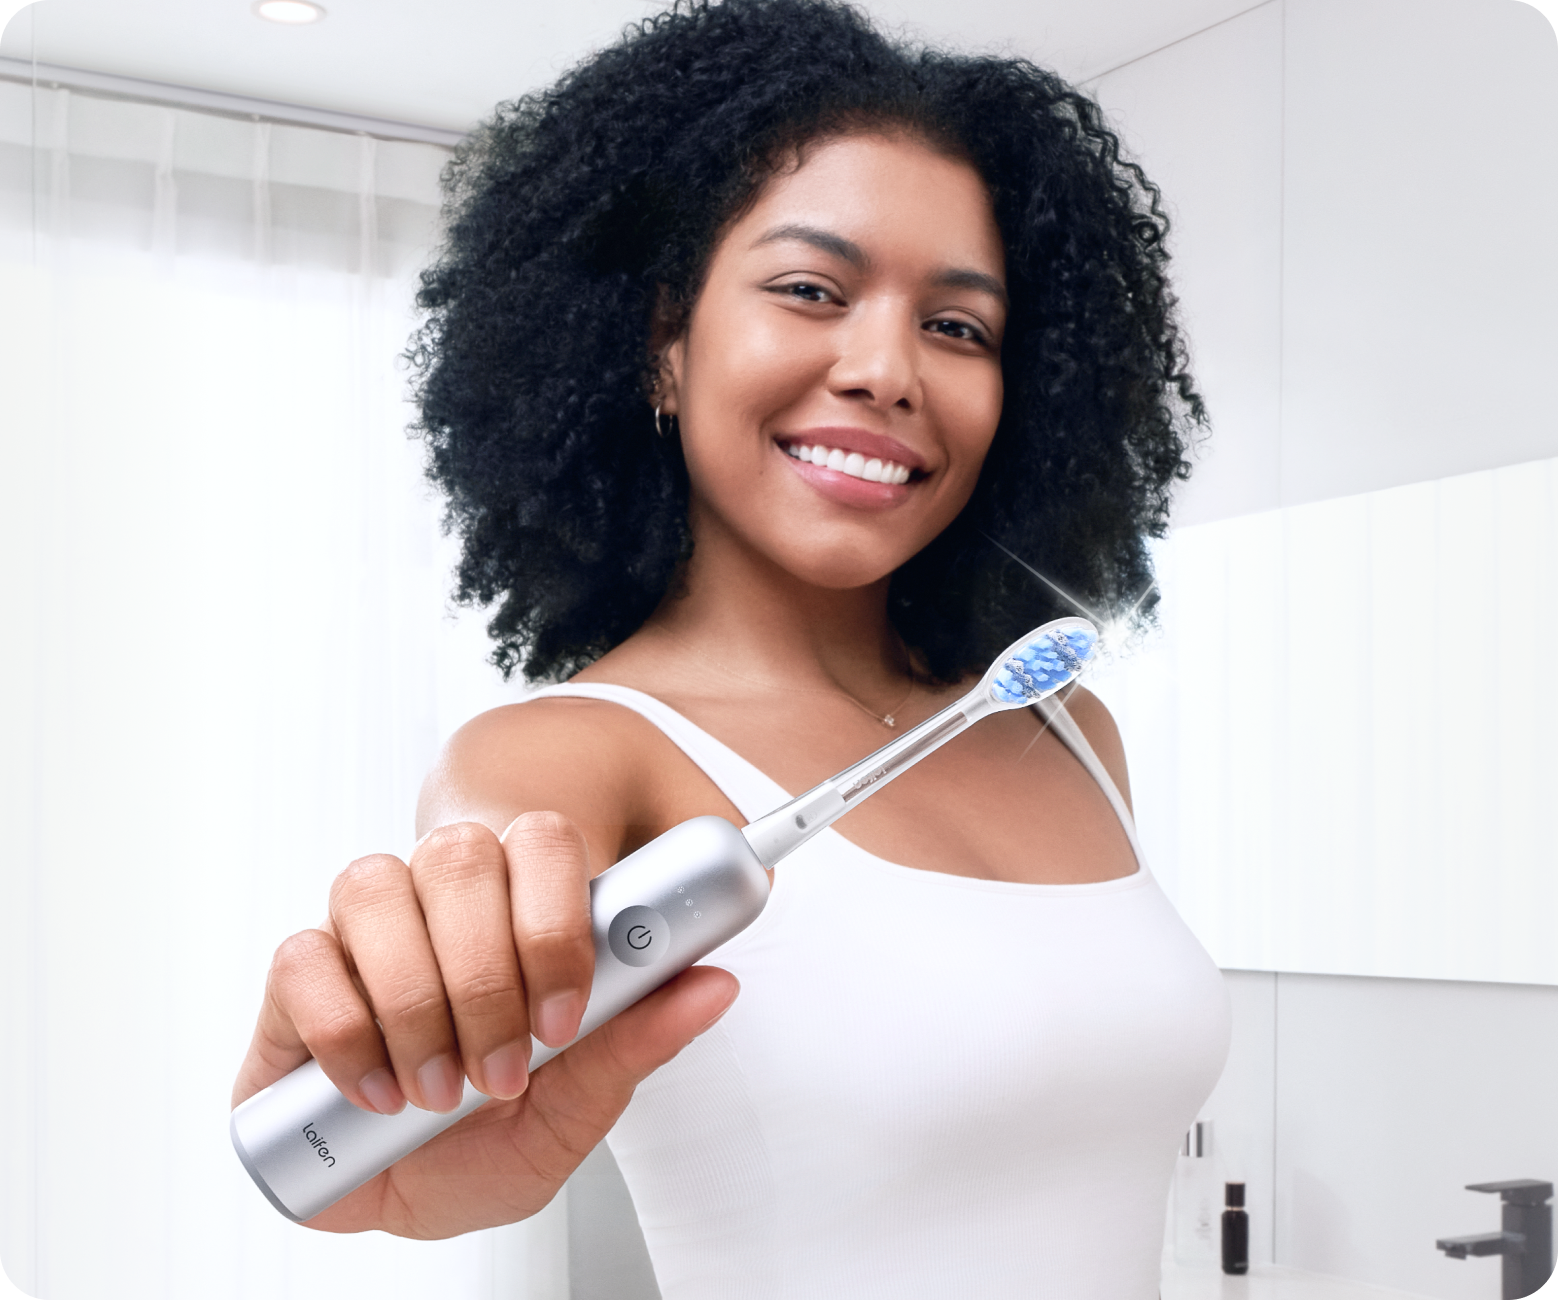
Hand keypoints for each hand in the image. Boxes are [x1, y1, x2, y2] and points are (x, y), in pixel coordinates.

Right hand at [230, 812, 738, 1237]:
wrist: (402, 1200)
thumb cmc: (494, 1139)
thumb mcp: (578, 1107)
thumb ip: (638, 1040)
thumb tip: (715, 984)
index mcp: (522, 904)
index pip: (544, 841)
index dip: (553, 922)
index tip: (564, 1017)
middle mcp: (442, 896)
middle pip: (458, 856)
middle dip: (484, 978)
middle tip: (502, 1072)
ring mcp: (365, 926)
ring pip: (376, 890)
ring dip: (414, 1005)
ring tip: (439, 1091)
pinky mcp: (297, 975)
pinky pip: (303, 959)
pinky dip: (344, 1031)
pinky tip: (375, 1090)